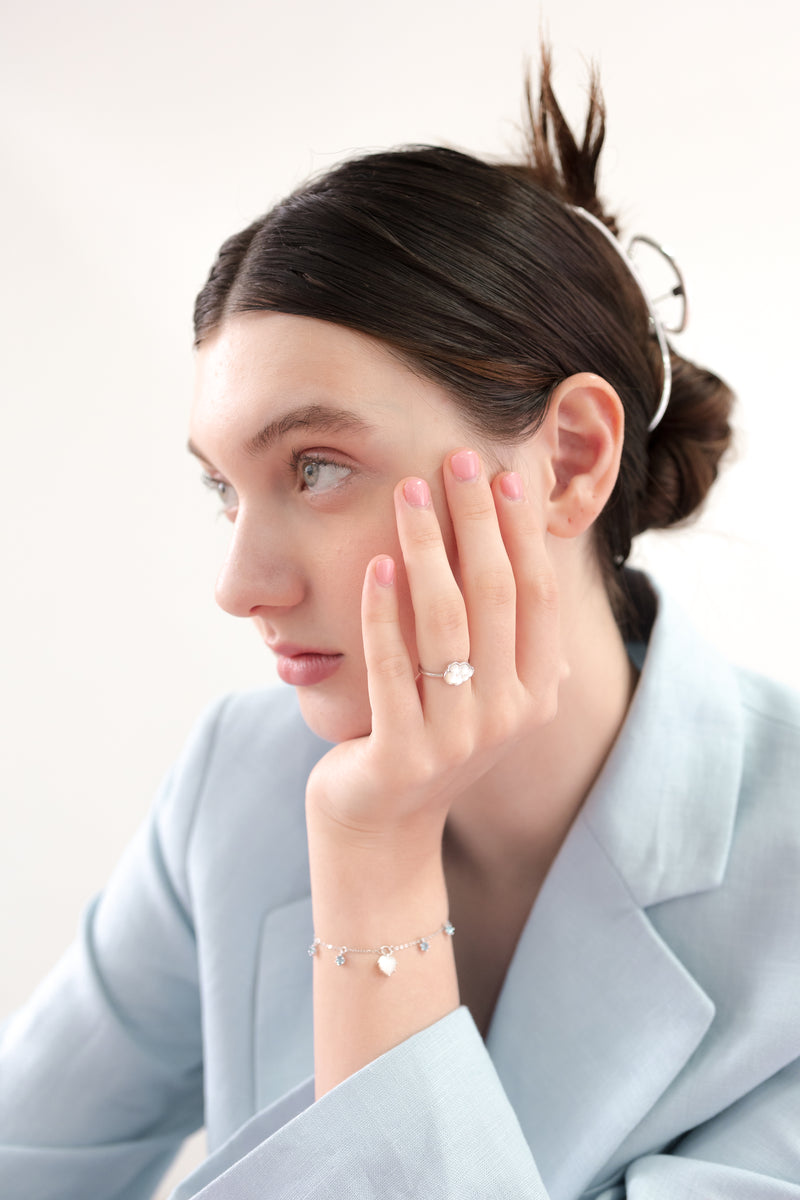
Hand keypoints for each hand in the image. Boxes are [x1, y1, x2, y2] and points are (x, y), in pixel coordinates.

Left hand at [305, 447, 561, 845]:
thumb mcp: (485, 693)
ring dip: (428, 547)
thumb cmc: (429, 740)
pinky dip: (384, 613)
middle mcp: (508, 716)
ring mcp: (457, 738)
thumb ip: (510, 639)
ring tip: (409, 491)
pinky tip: (376, 565)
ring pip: (446, 623)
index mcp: (537, 694)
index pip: (538, 595)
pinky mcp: (402, 753)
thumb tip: (527, 548)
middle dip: (476, 519)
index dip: (522, 531)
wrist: (380, 826)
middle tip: (455, 457)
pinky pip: (391, 667)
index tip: (502, 472)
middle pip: (496, 595)